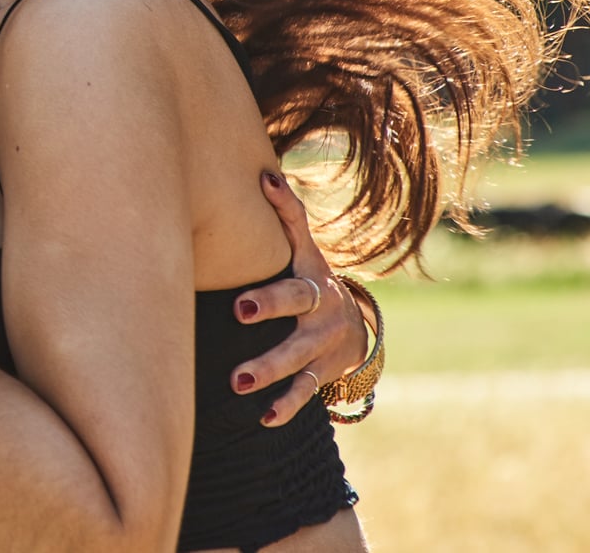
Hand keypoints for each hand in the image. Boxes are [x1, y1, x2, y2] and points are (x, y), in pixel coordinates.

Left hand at [230, 170, 369, 425]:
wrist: (355, 323)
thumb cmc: (311, 278)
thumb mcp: (305, 251)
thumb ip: (286, 215)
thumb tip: (263, 174)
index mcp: (312, 283)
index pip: (293, 285)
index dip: (270, 292)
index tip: (239, 303)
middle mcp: (320, 315)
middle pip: (297, 316)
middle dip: (269, 318)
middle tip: (237, 321)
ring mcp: (323, 347)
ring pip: (297, 360)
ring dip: (269, 371)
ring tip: (238, 383)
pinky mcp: (322, 373)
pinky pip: (306, 392)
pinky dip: (286, 406)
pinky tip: (264, 418)